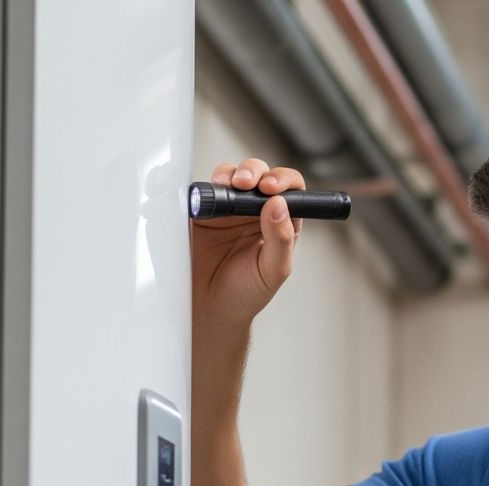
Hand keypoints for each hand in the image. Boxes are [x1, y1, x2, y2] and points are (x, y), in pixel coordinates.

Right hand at [191, 158, 305, 333]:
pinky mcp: (199, 212)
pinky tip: (202, 193)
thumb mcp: (272, 270)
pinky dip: (200, 185)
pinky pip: (199, 191)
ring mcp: (226, 209)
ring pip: (229, 176)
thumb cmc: (245, 294)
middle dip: (253, 171)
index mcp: (279, 221)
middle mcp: (253, 210)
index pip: (289, 189)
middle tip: (245, 184)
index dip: (283, 180)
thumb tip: (279, 204)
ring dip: (228, 174)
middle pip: (258, 174)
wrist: (208, 310)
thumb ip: (281, 239)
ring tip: (226, 187)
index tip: (271, 188)